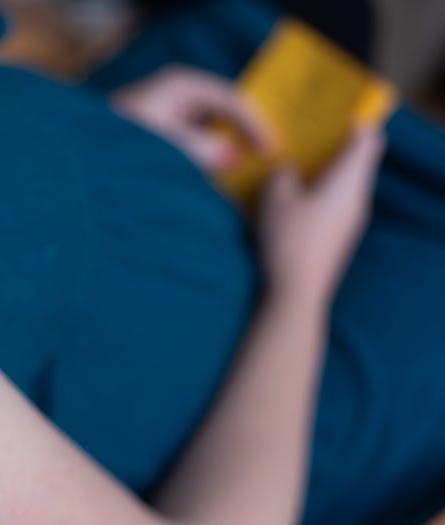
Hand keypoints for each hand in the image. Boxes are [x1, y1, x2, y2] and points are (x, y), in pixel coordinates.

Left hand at [112, 66, 273, 172]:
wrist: (74, 160)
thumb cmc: (113, 147)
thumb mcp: (164, 147)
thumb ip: (201, 151)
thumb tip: (232, 157)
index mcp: (180, 85)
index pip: (233, 100)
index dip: (256, 126)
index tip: (272, 152)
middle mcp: (177, 94)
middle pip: (224, 113)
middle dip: (244, 138)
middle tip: (267, 164)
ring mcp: (169, 113)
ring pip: (210, 130)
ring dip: (225, 153)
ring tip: (246, 177)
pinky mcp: (161, 134)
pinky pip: (194, 145)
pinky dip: (207, 161)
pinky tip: (217, 180)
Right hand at [259, 128, 385, 306]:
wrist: (296, 292)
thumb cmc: (289, 238)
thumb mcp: (275, 196)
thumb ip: (283, 174)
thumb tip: (290, 171)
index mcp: (349, 182)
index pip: (368, 141)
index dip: (357, 123)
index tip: (338, 111)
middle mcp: (357, 199)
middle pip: (357, 162)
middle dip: (336, 145)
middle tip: (309, 132)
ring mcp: (350, 221)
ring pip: (344, 184)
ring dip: (324, 170)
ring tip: (296, 161)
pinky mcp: (338, 238)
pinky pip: (334, 203)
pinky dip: (319, 191)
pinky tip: (294, 194)